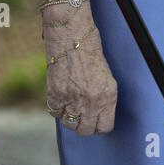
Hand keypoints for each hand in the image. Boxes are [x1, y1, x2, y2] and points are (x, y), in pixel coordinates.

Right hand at [44, 4, 117, 135]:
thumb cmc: (90, 49)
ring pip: (69, 124)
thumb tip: (94, 113)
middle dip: (83, 125)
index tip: (94, 120)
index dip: (98, 125)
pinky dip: (56, 107)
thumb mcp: (105, 75)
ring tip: (69, 105)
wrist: (71, 34)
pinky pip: (54, 112)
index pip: (105, 127)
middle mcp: (92, 101)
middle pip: (85, 130)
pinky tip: (59, 97)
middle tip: (80, 115)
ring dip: (68, 117)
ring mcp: (73, 99)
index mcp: (108, 96)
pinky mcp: (56, 94)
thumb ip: (101, 96)